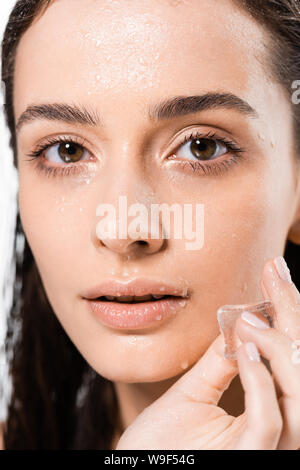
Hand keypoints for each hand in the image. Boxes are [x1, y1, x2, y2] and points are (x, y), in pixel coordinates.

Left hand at [115, 257, 299, 449]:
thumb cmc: (161, 447)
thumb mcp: (193, 394)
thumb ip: (220, 363)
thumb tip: (238, 323)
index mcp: (267, 417)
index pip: (290, 361)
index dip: (288, 317)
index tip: (275, 276)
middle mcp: (277, 434)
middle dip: (294, 317)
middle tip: (276, 274)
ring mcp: (266, 449)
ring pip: (299, 395)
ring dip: (281, 346)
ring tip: (255, 316)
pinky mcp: (250, 458)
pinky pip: (269, 420)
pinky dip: (261, 380)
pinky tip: (247, 348)